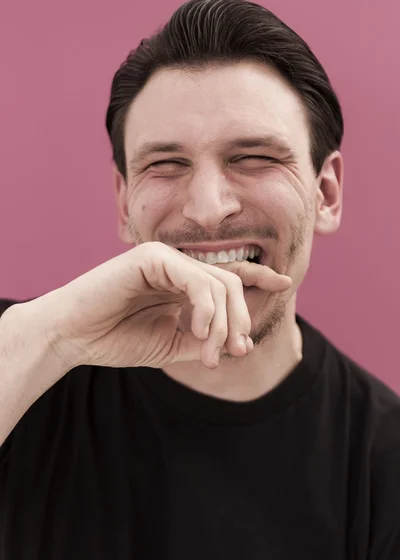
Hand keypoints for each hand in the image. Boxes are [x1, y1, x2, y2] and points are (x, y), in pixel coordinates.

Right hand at [22, 242, 291, 369]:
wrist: (74, 336)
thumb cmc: (117, 339)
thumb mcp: (173, 346)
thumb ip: (207, 341)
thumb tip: (243, 343)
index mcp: (182, 283)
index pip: (228, 275)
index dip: (259, 276)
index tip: (285, 283)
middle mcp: (178, 266)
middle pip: (232, 283)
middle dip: (242, 319)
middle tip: (236, 351)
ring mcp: (166, 258)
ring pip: (219, 283)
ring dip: (224, 323)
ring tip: (212, 354)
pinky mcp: (153, 257)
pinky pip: (197, 280)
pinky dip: (206, 308)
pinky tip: (200, 330)